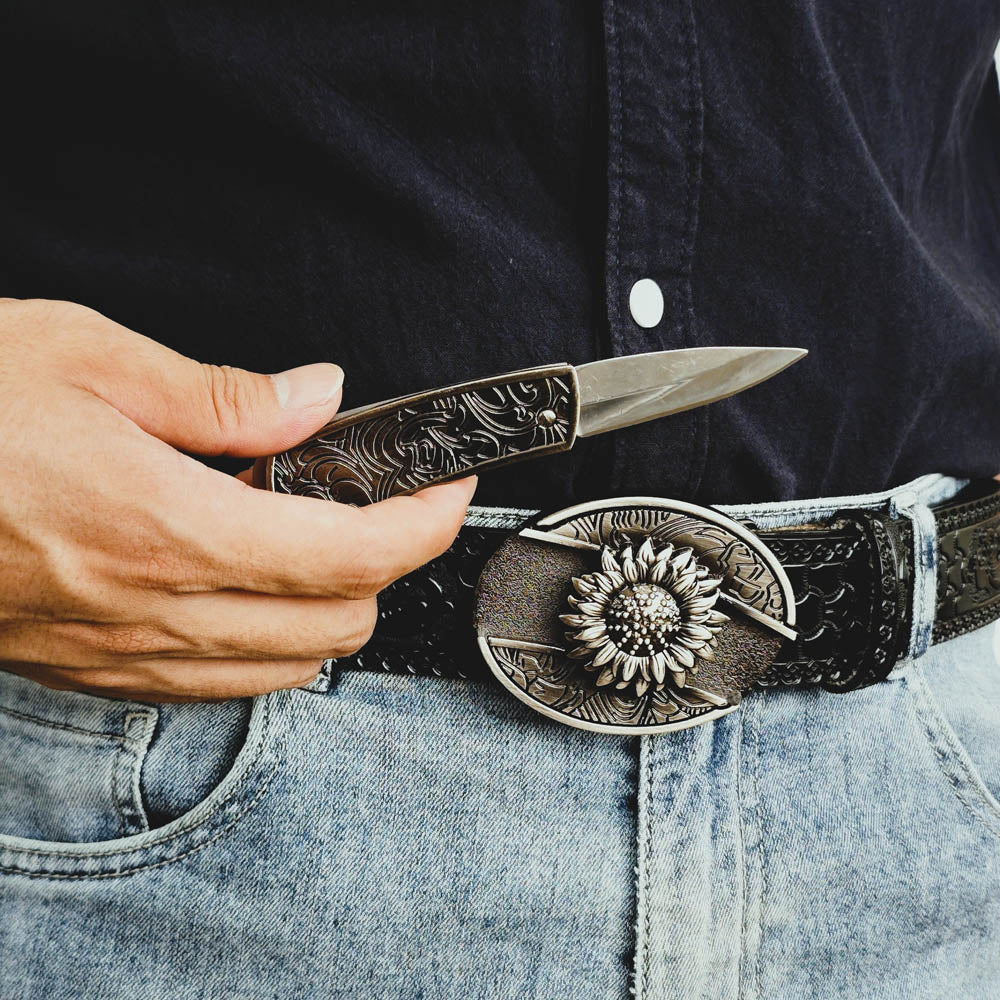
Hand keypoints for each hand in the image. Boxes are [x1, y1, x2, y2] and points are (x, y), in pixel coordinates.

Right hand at [0, 299, 475, 700]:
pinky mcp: (91, 666)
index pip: (355, 556)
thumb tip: (318, 398)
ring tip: (323, 539)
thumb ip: (225, 397)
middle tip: (386, 503)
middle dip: (389, 566)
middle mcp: (158, 609)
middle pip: (339, 623)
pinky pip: (219, 682)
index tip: (448, 489)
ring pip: (288, 667)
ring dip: (334, 609)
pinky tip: (250, 583)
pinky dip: (269, 642)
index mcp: (172, 528)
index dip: (425, 525)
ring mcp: (124, 652)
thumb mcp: (89, 360)